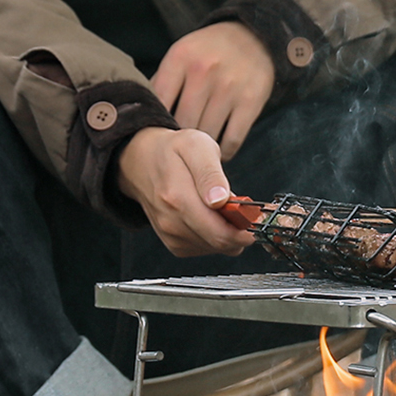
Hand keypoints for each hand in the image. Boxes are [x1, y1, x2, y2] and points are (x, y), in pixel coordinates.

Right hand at [117, 126, 254, 256]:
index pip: (221, 233)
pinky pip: (206, 248)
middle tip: (244, 210)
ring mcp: (171, 235)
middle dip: (240, 230)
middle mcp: (171, 222)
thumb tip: (220, 200)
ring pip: (216, 248)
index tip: (254, 214)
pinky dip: (215, 236)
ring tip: (225, 208)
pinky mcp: (174, 242)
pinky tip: (212, 216)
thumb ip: (211, 174)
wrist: (140, 162)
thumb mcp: (197, 146)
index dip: (246, 229)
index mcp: (178, 198)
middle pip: (221, 244)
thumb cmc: (172, 151)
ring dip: (228, 232)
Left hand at [151, 21, 274, 160]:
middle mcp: (204, 71)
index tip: (159, 135)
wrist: (254, 37)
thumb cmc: (209, 52)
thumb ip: (163, 82)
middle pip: (183, 123)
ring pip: (207, 135)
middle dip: (180, 140)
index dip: (157, 124)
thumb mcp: (182, 55)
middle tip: (179, 151)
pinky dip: (224, 151)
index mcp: (180, 58)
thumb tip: (143, 118)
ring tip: (198, 152)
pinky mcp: (251, 101)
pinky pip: (232, 140)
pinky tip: (218, 150)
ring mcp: (229, 87)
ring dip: (202, 148)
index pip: (159, 102)